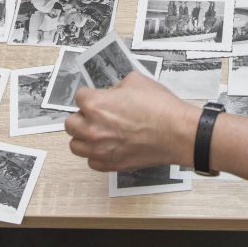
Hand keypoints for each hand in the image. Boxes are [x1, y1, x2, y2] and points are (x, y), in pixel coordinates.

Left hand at [65, 73, 199, 171]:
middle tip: (94, 116)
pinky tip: (109, 146)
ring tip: (98, 133)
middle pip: (70, 123)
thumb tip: (112, 93)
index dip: (89, 95)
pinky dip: (97, 155)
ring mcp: (100, 149)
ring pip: (76, 145)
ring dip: (84, 138)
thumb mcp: (137, 81)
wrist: (177, 132)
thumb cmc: (160, 109)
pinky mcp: (110, 164)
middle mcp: (92, 129)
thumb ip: (117, 87)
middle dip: (81, 117)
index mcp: (96, 105)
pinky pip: (91, 162)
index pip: (79, 97)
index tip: (96, 97)